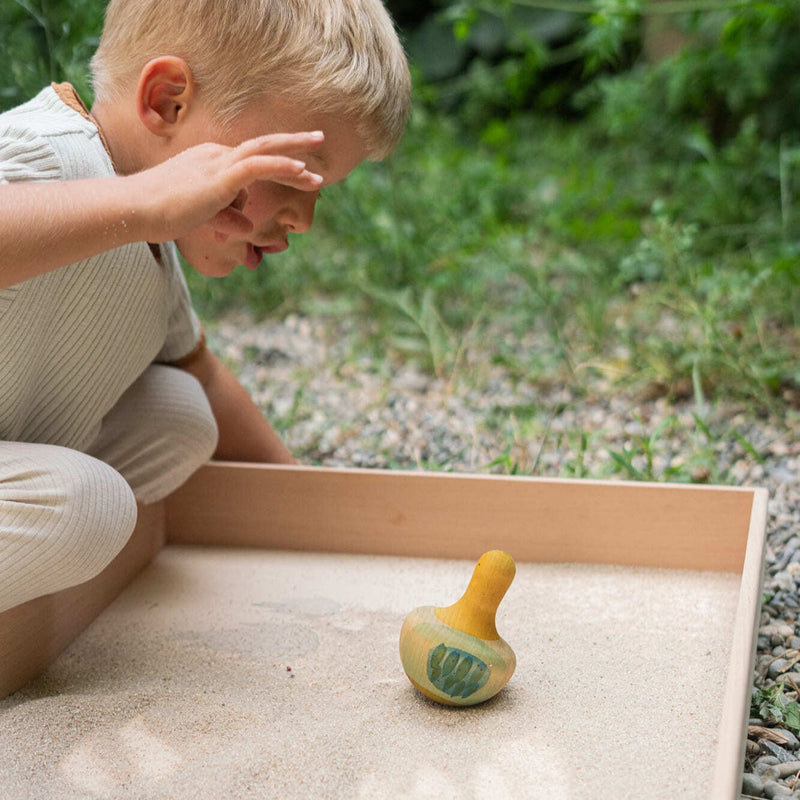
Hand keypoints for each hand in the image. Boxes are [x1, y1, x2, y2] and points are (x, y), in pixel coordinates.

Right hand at [128, 131, 324, 243]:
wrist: (135, 210)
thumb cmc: (162, 214)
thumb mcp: (204, 217)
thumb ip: (228, 218)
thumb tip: (248, 227)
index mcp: (211, 161)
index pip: (250, 162)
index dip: (277, 166)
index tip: (302, 173)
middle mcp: (216, 156)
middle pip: (262, 145)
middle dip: (293, 143)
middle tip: (319, 139)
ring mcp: (218, 164)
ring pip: (264, 151)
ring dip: (295, 153)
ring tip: (320, 158)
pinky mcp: (219, 178)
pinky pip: (257, 166)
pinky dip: (281, 166)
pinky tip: (302, 169)